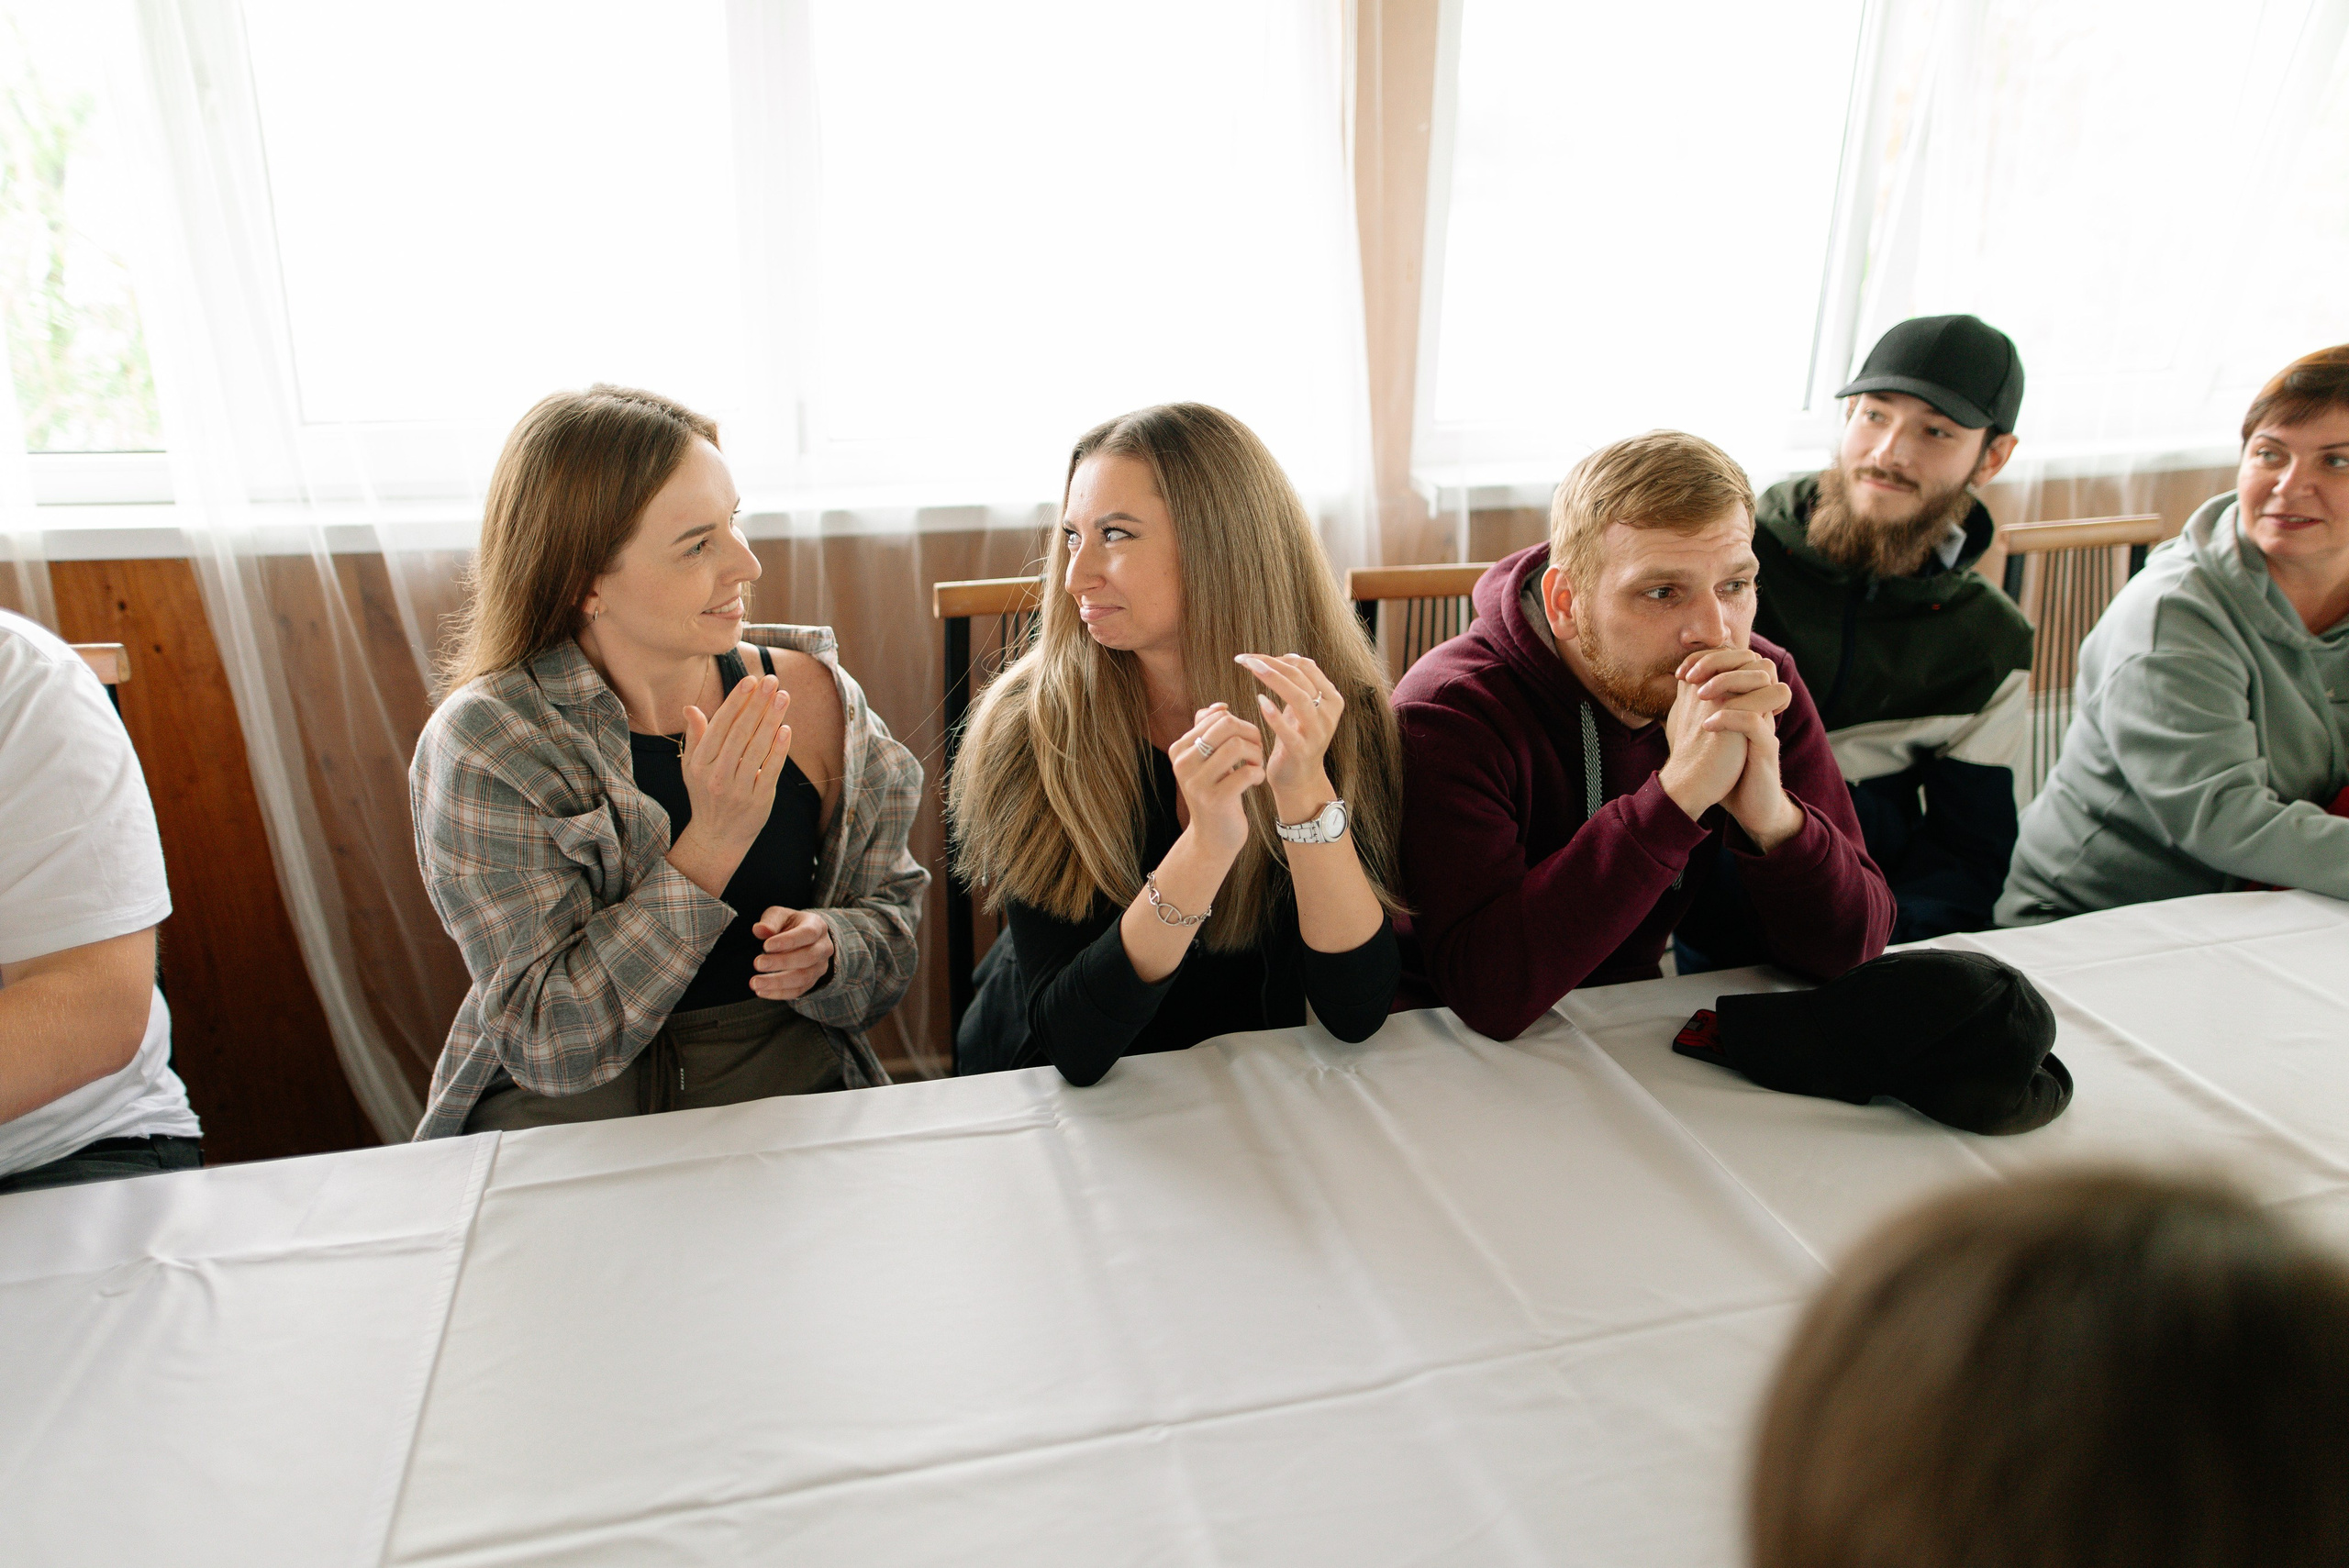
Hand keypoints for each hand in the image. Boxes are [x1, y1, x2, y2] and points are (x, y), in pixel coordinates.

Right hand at [680, 672, 789, 855]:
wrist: (717, 838)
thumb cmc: (706, 795)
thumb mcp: (693, 768)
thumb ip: (696, 737)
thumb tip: (690, 707)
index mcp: (699, 763)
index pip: (719, 725)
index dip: (736, 702)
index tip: (751, 680)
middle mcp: (716, 775)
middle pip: (740, 732)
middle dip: (757, 704)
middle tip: (772, 681)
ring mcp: (737, 789)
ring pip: (757, 748)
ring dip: (772, 719)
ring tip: (783, 697)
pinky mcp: (758, 801)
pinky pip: (770, 770)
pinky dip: (779, 749)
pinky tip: (786, 729)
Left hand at [751, 906, 834, 999]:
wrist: (803, 938)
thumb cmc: (789, 924)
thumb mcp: (780, 915)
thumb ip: (770, 921)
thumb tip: (759, 929)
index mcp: (817, 926)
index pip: (807, 934)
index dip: (788, 941)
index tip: (766, 945)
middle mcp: (823, 948)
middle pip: (808, 958)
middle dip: (781, 963)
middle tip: (758, 963)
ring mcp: (819, 967)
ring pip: (803, 978)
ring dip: (778, 982)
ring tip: (756, 982)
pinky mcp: (812, 982)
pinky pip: (797, 991)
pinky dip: (778, 993)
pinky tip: (761, 991)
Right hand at [1169, 703, 1264, 859]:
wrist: (1212, 838)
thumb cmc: (1215, 793)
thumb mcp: (1207, 761)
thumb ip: (1209, 732)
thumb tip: (1220, 706)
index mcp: (1179, 749)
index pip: (1217, 717)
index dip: (1240, 724)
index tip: (1245, 742)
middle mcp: (1183, 764)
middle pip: (1227, 725)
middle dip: (1250, 734)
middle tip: (1256, 751)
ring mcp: (1196, 783)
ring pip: (1238, 746)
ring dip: (1256, 755)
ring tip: (1255, 767)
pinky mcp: (1214, 800)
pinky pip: (1247, 772)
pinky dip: (1258, 774)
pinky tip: (1256, 782)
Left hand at [1237, 653, 1341, 817]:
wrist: (1300, 779)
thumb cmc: (1297, 738)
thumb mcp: (1302, 709)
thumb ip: (1300, 684)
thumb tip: (1289, 656)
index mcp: (1331, 699)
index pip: (1307, 667)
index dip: (1280, 658)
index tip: (1256, 658)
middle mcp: (1328, 714)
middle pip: (1301, 678)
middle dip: (1272, 664)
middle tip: (1246, 658)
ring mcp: (1317, 733)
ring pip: (1299, 698)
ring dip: (1274, 679)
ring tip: (1251, 668)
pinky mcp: (1302, 751)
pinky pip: (1289, 731)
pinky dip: (1274, 715)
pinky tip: (1259, 700)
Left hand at [1676, 647, 1801, 850]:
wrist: (1748, 806)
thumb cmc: (1726, 770)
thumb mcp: (1708, 732)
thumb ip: (1698, 707)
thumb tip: (1676, 683)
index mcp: (1748, 700)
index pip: (1739, 659)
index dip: (1712, 656)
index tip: (1682, 671)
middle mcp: (1761, 707)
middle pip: (1755, 662)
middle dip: (1720, 661)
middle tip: (1690, 676)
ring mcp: (1767, 725)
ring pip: (1765, 683)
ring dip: (1728, 683)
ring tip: (1700, 695)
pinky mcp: (1767, 748)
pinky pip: (1756, 722)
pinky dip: (1730, 718)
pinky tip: (1707, 726)